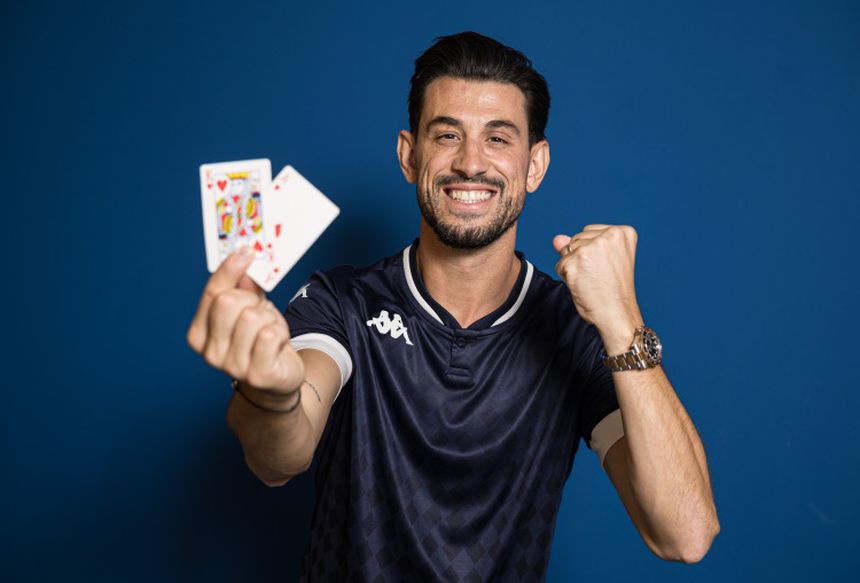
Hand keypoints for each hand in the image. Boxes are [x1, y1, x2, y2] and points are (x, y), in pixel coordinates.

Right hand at [186, 248, 304, 401]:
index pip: (212, 293)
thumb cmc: (259, 342)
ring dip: (269, 319)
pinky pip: (270, 335)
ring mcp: (232, 367)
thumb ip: (244, 288)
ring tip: (270, 332)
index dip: (229, 269)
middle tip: (261, 311)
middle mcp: (210, 353)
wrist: (276, 382)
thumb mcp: (250, 311)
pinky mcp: (257, 375)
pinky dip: (280, 333)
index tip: (246, 251)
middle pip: (229, 302)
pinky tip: (278, 345)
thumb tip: (244, 261)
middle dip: (252, 300)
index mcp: (199, 334)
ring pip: (253, 317)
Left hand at [553, 225, 643, 352]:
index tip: (607, 268)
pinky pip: (560, 265)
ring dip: (573, 267)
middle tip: (599, 276)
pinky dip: (566, 277)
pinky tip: (583, 285)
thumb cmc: (614, 291)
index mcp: (622, 232)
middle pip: (576, 239)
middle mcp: (609, 235)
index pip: (589, 232)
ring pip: (566, 251)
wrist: (617, 313)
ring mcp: (591, 247)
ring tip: (591, 280)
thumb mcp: (603, 260)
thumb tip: (557, 239)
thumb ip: (579, 245)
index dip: (592, 253)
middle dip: (581, 258)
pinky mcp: (575, 260)